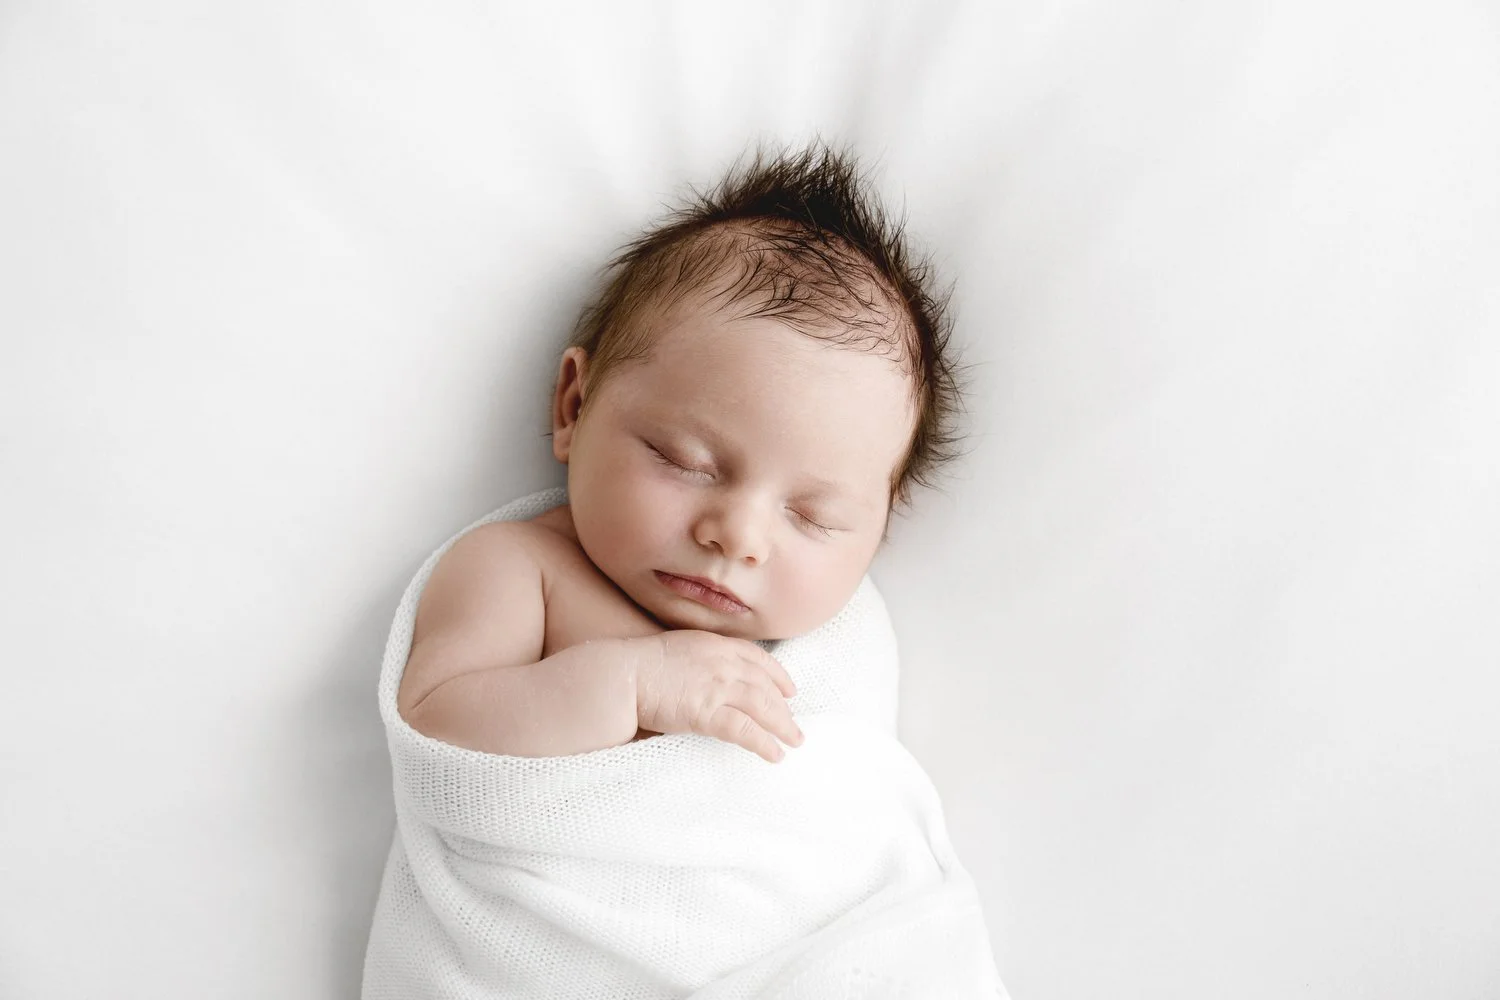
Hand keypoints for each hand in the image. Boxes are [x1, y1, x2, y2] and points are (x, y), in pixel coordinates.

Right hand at [632, 631, 803, 761]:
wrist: (621, 675)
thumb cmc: (641, 665)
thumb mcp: (680, 649)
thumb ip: (702, 659)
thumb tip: (711, 677)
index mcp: (716, 645)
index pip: (758, 658)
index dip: (778, 675)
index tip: (789, 690)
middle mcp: (723, 663)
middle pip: (764, 685)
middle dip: (783, 707)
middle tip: (794, 725)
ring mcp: (717, 687)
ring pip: (762, 707)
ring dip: (782, 725)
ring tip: (794, 741)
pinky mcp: (706, 712)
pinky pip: (745, 730)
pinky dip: (763, 743)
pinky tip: (774, 754)